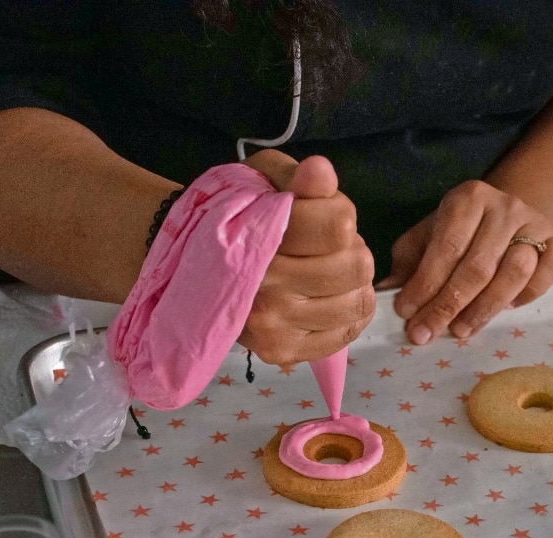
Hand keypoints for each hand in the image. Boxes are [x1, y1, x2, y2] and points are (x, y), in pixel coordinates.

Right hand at [238, 151, 374, 364]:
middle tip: (324, 248)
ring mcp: (272, 326)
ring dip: (351, 284)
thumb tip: (320, 171)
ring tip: (323, 274)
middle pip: (357, 266)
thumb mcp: (266, 181)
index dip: (336, 213)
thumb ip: (296, 177)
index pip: (340, 225)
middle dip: (350, 249)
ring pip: (357, 302)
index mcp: (258, 237)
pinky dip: (346, 314)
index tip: (316, 213)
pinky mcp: (280, 352)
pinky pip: (346, 333)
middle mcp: (264, 287)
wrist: (195, 263)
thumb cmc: (240, 214)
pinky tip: (325, 299)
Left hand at [379, 180, 552, 344]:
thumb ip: (408, 262)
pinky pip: (547, 274)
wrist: (509, 215)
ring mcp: (535, 224)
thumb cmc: (460, 232)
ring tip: (460, 330)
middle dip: (448, 306)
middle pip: (478, 266)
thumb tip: (384, 292)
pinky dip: (527, 295)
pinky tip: (506, 309)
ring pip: (514, 273)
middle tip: (426, 334)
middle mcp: (505, 207)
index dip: (425, 285)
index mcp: (468, 199)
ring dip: (484, 309)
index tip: (406, 314)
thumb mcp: (429, 236)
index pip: (446, 247)